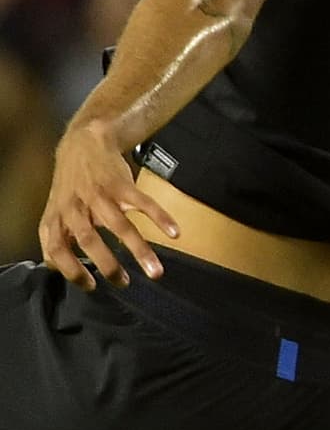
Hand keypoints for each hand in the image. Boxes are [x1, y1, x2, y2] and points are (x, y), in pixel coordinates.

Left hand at [39, 121, 178, 289]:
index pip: (56, 250)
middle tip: (124, 282)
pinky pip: (143, 202)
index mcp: (56, 217)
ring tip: (155, 271)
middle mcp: (76, 206)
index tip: (92, 286)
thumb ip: (58, 238)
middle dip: (107, 264)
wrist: (84, 143)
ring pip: (120, 225)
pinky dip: (160, 217)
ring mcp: (100, 193)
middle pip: (89, 239)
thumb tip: (64, 271)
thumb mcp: (55, 211)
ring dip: (140, 249)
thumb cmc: (71, 184)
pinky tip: (174, 232)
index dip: (71, 270)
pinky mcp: (122, 183)